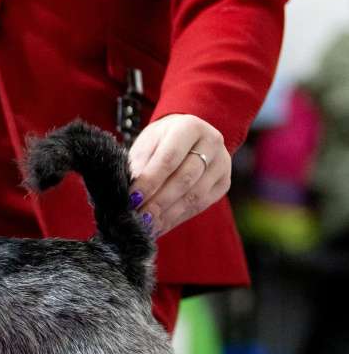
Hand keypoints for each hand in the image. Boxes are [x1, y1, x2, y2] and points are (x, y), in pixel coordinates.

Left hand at [128, 114, 230, 236]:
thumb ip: (139, 165)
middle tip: (139, 218)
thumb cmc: (160, 141)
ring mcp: (222, 163)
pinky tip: (159, 226)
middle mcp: (212, 142)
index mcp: (189, 127)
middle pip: (184, 179)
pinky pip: (200, 206)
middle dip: (158, 202)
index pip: (168, 159)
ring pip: (194, 196)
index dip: (150, 182)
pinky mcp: (223, 183)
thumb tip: (131, 194)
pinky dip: (176, 218)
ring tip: (147, 226)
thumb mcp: (146, 145)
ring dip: (167, 215)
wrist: (186, 138)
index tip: (132, 199)